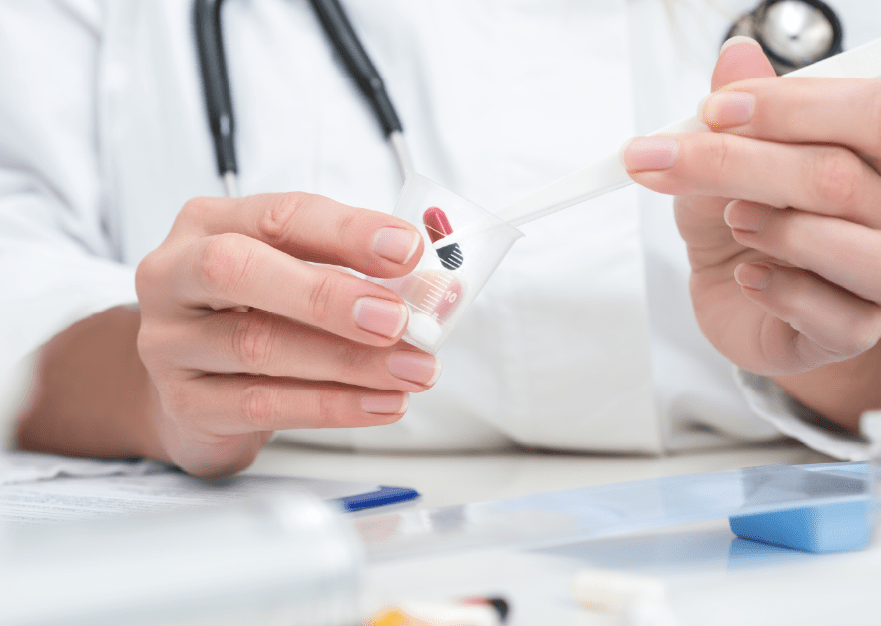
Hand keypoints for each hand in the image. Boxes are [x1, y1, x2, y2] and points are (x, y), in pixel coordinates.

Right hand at [135, 192, 438, 474]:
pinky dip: (332, 406)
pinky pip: (263, 406)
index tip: (408, 249)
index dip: (346, 230)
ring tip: (413, 369)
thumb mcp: (292, 276)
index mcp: (209, 224)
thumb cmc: (253, 316)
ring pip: (259, 345)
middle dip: (328, 294)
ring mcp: (169, 343)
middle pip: (241, 270)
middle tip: (398, 319)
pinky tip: (382, 403)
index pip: (279, 215)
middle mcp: (175, 275)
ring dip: (350, 361)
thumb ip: (350, 270)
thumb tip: (432, 284)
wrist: (190, 389)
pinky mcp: (184, 404)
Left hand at [622, 40, 880, 429]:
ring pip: (855, 248)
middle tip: (671, 161)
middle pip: (838, 178)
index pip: (862, 114)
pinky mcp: (855, 330)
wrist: (736, 292)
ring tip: (734, 220)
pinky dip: (779, 291)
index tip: (712, 111)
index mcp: (873, 154)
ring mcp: (880, 275)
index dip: (787, 107)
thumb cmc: (745, 220)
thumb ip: (740, 116)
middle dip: (743, 165)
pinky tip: (748, 277)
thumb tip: (734, 58)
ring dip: (776, 229)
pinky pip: (837, 317)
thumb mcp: (729, 161)